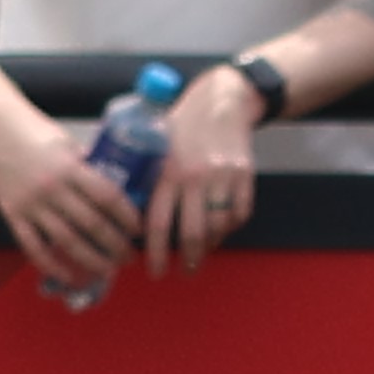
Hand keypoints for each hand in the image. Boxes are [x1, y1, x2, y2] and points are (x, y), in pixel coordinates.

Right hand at [0, 107, 141, 295]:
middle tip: (129, 257)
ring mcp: (31, 203)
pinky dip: (51, 264)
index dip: (127, 217)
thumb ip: (86, 166)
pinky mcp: (11, 213)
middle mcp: (52, 188)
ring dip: (91, 260)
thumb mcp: (66, 142)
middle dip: (115, 245)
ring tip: (108, 271)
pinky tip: (68, 276)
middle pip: (92, 225)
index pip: (108, 198)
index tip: (139, 230)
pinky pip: (33, 246)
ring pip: (66, 241)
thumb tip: (112, 185)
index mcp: (70, 167)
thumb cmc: (30, 128)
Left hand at [152, 72, 265, 272]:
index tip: (154, 271)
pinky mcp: (244, 175)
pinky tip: (223, 229)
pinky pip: (240, 213)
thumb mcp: (156, 148)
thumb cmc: (182, 126)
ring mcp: (222, 177)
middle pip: (192, 233)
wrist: (221, 102)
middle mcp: (194, 177)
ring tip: (203, 252)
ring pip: (219, 226)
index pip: (158, 224)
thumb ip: (147, 178)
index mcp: (167, 173)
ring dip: (211, 245)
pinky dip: (231, 226)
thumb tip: (128, 212)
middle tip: (185, 272)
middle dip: (188, 259)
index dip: (155, 254)